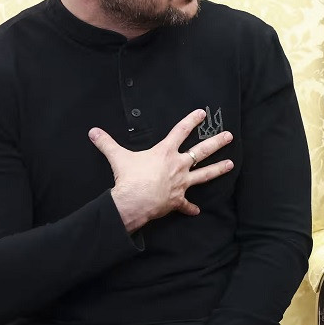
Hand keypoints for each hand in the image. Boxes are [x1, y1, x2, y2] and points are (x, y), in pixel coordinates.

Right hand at [90, 109, 233, 231]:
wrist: (134, 201)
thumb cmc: (129, 178)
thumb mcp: (118, 157)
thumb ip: (106, 143)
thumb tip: (93, 131)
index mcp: (165, 152)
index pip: (181, 131)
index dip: (192, 120)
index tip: (203, 113)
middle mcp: (178, 165)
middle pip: (202, 151)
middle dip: (217, 142)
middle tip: (229, 136)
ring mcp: (181, 183)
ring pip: (204, 175)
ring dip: (218, 170)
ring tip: (231, 165)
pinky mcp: (178, 200)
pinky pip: (186, 205)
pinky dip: (191, 208)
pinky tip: (196, 211)